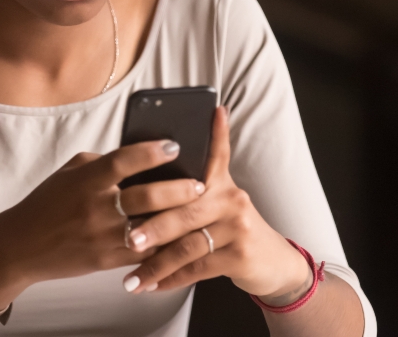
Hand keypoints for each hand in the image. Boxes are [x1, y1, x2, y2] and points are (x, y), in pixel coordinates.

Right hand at [0, 139, 205, 308]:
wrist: (21, 246)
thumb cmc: (47, 204)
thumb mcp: (69, 173)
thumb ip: (102, 163)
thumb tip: (138, 154)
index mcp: (86, 179)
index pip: (124, 160)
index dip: (152, 151)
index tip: (175, 145)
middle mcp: (95, 207)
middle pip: (147, 196)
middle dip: (179, 189)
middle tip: (201, 183)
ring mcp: (102, 236)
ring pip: (150, 227)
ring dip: (178, 219)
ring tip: (199, 211)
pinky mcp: (106, 260)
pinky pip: (143, 253)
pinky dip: (164, 246)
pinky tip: (182, 238)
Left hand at [119, 107, 312, 303]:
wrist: (271, 262)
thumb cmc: (229, 229)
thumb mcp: (217, 202)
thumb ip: (188, 190)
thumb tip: (145, 176)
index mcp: (220, 182)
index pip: (215, 152)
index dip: (214, 131)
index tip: (211, 110)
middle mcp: (231, 198)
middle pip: (185, 210)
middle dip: (152, 226)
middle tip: (125, 238)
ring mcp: (238, 226)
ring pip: (188, 245)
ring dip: (156, 264)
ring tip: (131, 278)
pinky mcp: (240, 255)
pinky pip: (198, 269)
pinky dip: (172, 279)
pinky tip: (151, 286)